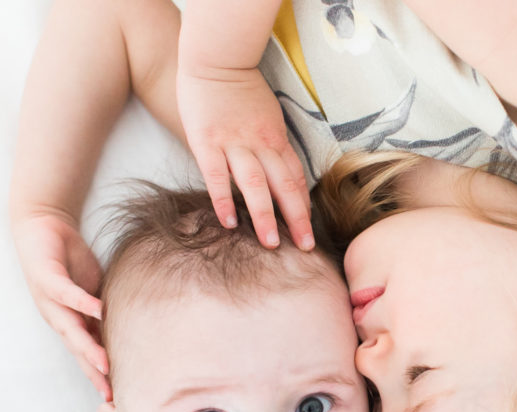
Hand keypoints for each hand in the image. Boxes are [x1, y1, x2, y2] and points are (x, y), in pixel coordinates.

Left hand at [13, 214, 109, 399]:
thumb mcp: (93, 291)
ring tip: (103, 363)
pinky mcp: (48, 277)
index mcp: (71, 321)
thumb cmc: (69, 261)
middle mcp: (59, 316)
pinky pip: (67, 293)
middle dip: (93, 371)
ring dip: (86, 346)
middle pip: (77, 349)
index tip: (113, 398)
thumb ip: (105, 312)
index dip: (99, 375)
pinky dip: (81, 303)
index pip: (86, 353)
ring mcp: (51, 299)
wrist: (43, 225)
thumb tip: (129, 328)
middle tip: (108, 392)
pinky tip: (97, 310)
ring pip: (70, 328)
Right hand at [176, 65, 313, 249]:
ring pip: (254, 184)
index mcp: (277, 139)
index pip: (296, 178)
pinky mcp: (207, 142)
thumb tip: (279, 172)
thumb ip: (273, 144)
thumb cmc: (241, 89)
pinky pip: (217, 176)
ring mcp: (234, 143)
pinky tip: (229, 222)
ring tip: (270, 243)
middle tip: (304, 247)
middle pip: (284, 185)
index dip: (304, 206)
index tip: (309, 231)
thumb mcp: (268, 116)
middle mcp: (261, 144)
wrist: (217, 58)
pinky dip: (224, 200)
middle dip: (296, 219)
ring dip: (265, 215)